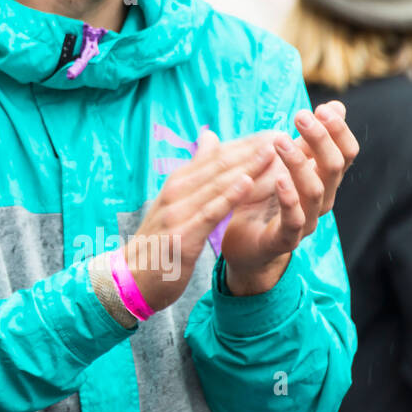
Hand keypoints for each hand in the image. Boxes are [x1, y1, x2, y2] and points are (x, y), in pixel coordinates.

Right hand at [126, 130, 276, 312]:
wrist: (132, 278)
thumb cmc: (158, 240)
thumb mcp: (174, 201)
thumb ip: (195, 171)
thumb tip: (210, 137)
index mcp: (177, 183)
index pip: (215, 157)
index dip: (245, 144)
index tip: (272, 133)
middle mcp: (176, 192)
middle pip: (218, 166)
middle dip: (251, 150)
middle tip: (279, 135)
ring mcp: (177, 213)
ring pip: (217, 185)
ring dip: (247, 167)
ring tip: (272, 152)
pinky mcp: (182, 235)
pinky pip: (210, 212)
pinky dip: (228, 195)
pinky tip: (246, 182)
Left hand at [221, 101, 358, 294]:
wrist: (245, 245)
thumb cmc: (265, 199)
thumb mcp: (284, 164)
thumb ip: (306, 139)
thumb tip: (336, 105)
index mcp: (322, 180)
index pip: (345, 153)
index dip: (338, 131)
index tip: (322, 108)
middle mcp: (321, 200)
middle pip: (335, 167)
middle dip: (321, 139)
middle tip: (301, 116)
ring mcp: (306, 221)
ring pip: (315, 190)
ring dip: (298, 163)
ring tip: (278, 141)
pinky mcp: (285, 239)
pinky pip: (294, 219)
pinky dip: (288, 198)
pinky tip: (278, 179)